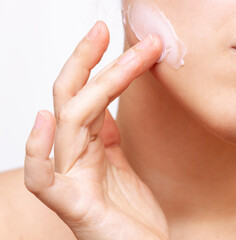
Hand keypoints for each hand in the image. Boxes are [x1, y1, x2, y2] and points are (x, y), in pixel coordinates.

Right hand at [24, 21, 168, 239]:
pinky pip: (42, 179)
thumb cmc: (131, 214)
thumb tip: (106, 108)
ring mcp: (72, 180)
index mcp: (89, 147)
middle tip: (101, 28)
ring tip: (106, 49)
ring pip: (69, 123)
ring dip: (91, 83)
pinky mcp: (73, 206)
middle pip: (73, 99)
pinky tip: (44, 119)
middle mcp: (76, 157)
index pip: (88, 96)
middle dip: (87, 61)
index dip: (99, 65)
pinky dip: (36, 151)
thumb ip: (108, 138)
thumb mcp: (122, 164)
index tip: (114, 36)